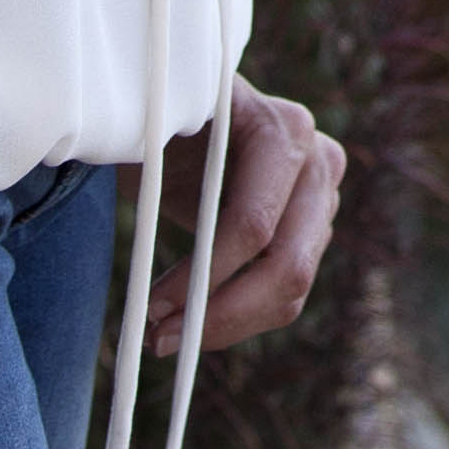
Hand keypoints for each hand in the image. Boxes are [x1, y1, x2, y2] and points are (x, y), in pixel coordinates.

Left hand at [146, 79, 347, 358]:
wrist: (194, 109)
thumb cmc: (166, 111)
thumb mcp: (152, 123)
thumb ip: (149, 148)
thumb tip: (125, 180)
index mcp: (284, 130)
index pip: (253, 224)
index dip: (203, 274)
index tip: (152, 307)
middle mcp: (319, 164)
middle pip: (287, 267)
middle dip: (221, 314)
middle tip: (160, 339)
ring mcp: (323, 200)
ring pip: (291, 291)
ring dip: (227, 325)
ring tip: (165, 337)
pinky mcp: (314, 232)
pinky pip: (284, 294)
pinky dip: (238, 318)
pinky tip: (190, 323)